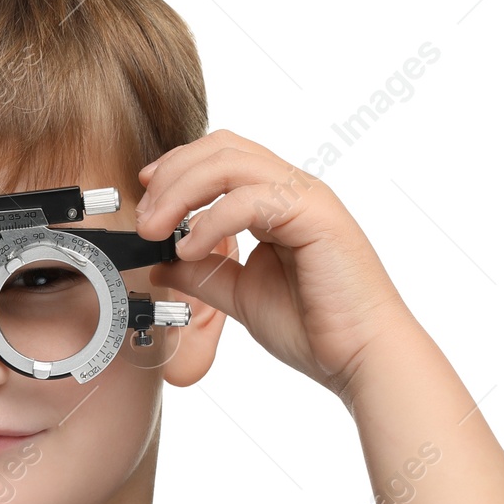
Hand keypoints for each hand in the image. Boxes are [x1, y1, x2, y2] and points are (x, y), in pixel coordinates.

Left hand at [136, 129, 414, 397]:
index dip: (176, 168)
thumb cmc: (315, 328)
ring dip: (181, 192)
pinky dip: (210, 220)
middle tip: (143, 218)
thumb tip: (161, 262)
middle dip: (171, 176)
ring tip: (155, 230)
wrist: (360, 356)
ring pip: (231, 162)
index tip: (144, 196)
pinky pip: (251, 198)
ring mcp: (306, 198)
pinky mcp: (316, 215)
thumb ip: (203, 273)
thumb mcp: (241, 295)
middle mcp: (292, 190)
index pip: (220, 157)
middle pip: (221, 148)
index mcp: (277, 203)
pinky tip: (189, 248)